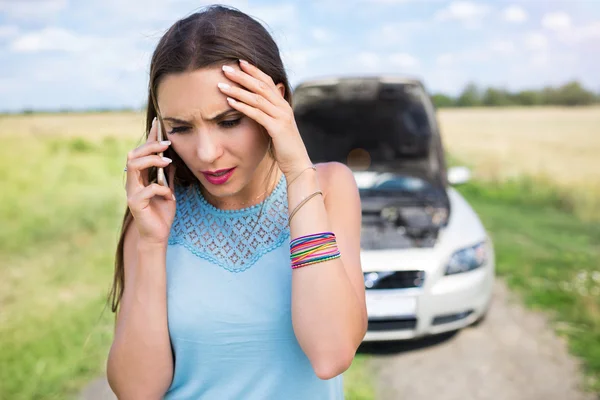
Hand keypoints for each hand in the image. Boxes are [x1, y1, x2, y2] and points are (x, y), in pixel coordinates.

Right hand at [125, 118, 177, 244]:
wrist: (158, 235)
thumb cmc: (162, 213)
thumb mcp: (169, 191)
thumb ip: (167, 176)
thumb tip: (171, 159)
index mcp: (140, 177)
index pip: (142, 152)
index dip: (149, 137)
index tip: (158, 122)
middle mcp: (132, 182)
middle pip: (133, 155)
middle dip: (150, 146)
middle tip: (167, 144)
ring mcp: (132, 192)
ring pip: (133, 166)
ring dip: (151, 161)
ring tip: (166, 162)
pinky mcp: (135, 203)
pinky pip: (147, 189)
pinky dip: (161, 189)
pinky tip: (169, 195)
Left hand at [217, 60, 312, 177]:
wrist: (297, 163)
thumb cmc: (284, 147)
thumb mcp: (276, 126)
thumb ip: (268, 114)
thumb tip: (256, 106)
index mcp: (283, 104)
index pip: (268, 81)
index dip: (254, 70)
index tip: (239, 62)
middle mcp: (283, 107)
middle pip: (261, 85)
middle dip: (242, 76)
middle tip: (225, 68)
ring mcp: (281, 116)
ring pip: (257, 97)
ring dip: (238, 90)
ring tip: (221, 84)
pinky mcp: (277, 128)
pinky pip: (257, 114)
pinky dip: (242, 106)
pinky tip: (229, 102)